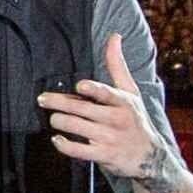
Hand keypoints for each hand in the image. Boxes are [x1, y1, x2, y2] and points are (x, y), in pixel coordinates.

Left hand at [38, 34, 173, 183]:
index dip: (93, 90)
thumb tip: (114, 36)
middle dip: (60, 104)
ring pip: (78, 128)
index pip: (107, 94)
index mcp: (123, 101)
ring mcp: (110, 138)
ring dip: (60, 122)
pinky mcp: (104, 155)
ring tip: (53, 118)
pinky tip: (56, 139)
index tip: (80, 86)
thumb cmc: (135, 118)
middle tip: (43, 99)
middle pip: (84, 110)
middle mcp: (117, 119)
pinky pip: (80, 151)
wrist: (149, 156)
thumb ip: (117, 65)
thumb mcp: (130, 91)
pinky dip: (65, 145)